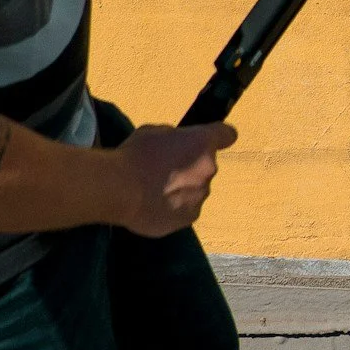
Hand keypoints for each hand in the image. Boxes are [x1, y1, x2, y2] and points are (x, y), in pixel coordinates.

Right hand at [112, 121, 234, 235]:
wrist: (122, 189)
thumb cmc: (135, 156)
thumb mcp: (153, 132)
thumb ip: (173, 139)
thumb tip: (175, 146)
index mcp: (202, 143)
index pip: (227, 134)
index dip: (219, 137)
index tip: (208, 142)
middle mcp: (208, 170)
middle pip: (204, 166)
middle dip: (189, 167)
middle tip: (163, 170)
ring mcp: (200, 196)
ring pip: (195, 190)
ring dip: (181, 189)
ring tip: (153, 191)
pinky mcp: (189, 217)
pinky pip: (185, 210)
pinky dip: (172, 208)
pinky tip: (152, 205)